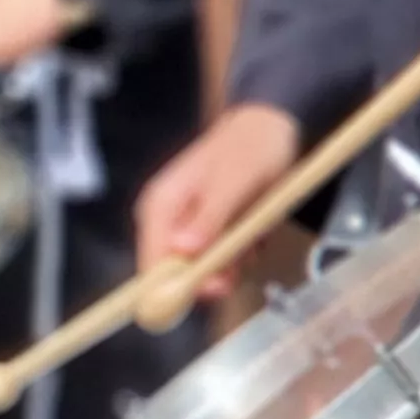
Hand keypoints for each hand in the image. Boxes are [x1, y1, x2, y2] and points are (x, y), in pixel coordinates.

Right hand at [134, 102, 302, 303]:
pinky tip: (254, 228)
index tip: (210, 290)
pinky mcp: (208, 231)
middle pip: (178, 272)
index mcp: (160, 206)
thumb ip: (209, 216)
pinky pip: (223, 258)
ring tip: (254, 231)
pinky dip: (242, 250)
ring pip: (205, 268)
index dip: (174, 285)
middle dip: (214, 272)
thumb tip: (184, 250)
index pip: (151, 262)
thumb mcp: (234, 182)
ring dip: (234, 259)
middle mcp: (167, 221)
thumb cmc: (250, 148)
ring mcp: (188, 227)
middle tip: (242, 259)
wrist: (268, 129)